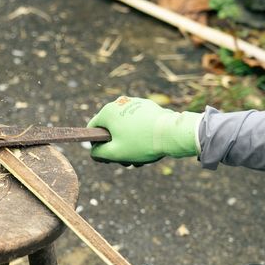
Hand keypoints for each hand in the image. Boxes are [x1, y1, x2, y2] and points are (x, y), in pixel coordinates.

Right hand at [87, 96, 202, 164]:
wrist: (171, 133)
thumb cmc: (141, 143)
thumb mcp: (115, 153)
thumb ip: (98, 153)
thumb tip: (94, 151)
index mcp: (108, 112)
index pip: (93, 129)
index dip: (96, 145)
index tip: (107, 156)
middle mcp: (119, 103)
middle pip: (110, 129)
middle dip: (116, 146)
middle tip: (126, 161)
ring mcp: (135, 103)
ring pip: (125, 127)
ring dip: (128, 143)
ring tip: (139, 157)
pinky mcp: (148, 106)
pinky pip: (137, 122)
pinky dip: (139, 134)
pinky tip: (148, 146)